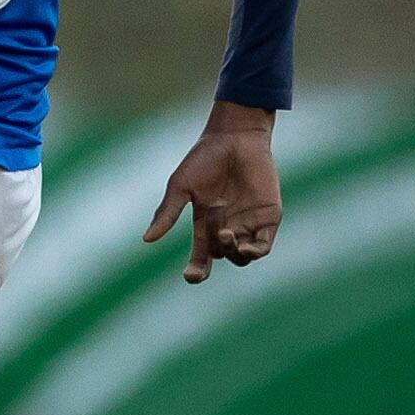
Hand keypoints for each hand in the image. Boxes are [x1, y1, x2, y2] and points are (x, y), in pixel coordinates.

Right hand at [144, 101, 282, 283]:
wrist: (235, 137)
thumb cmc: (204, 158)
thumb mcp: (180, 186)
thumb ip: (168, 213)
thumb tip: (147, 239)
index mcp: (205, 222)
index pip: (201, 255)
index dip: (196, 270)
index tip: (190, 276)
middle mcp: (227, 226)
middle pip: (221, 256)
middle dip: (214, 254)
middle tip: (214, 232)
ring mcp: (248, 223)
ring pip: (242, 256)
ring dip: (233, 252)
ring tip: (226, 233)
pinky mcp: (268, 217)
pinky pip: (263, 245)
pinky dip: (254, 251)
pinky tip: (245, 247)